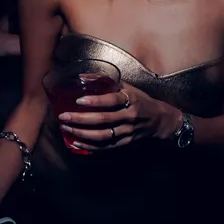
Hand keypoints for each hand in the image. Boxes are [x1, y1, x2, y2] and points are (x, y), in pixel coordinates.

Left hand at [58, 83, 181, 150]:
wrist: (158, 119)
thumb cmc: (140, 99)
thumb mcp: (127, 86)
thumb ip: (106, 81)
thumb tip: (82, 77)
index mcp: (130, 100)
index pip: (111, 101)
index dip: (95, 101)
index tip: (78, 101)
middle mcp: (129, 116)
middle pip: (103, 120)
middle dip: (81, 119)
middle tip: (64, 116)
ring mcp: (127, 131)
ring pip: (103, 135)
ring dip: (82, 133)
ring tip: (67, 129)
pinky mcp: (125, 143)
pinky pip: (105, 147)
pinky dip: (90, 146)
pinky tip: (76, 143)